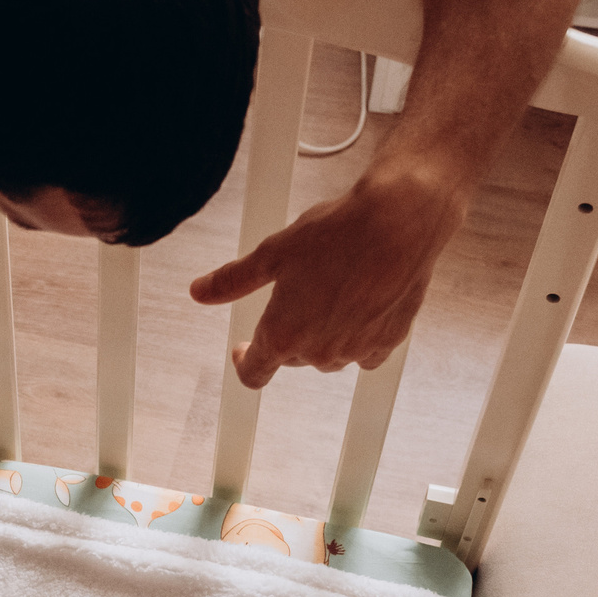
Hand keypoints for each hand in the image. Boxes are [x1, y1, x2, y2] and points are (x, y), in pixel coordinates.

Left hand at [188, 168, 468, 389]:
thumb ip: (232, 280)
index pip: (254, 373)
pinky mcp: (387, 342)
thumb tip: (200, 292)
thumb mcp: (272, 253)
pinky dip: (356, 336)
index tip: (243, 350)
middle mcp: (318, 351)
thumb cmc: (336, 235)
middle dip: (287, 335)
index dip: (244, 363)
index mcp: (283, 335)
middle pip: (292, 357)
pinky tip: (358, 305)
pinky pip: (364, 353)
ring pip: (328, 355)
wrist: (397, 223)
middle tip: (295, 297)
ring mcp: (355, 350)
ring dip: (322, 336)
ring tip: (329, 292)